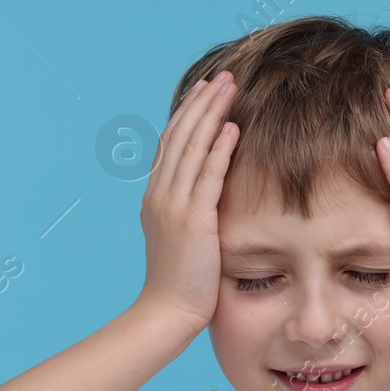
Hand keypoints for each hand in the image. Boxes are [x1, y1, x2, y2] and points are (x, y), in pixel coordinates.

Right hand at [135, 70, 239, 334]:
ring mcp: (174, 206)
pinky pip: (206, 177)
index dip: (188, 114)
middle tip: (221, 77)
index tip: (205, 90)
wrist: (167, 313)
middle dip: (202, 104)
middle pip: (180, 136)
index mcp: (156, 197)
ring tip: (229, 89)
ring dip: (211, 115)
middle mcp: (160, 195)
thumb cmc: (181, 283)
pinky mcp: (192, 221)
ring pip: (191, 148)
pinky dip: (218, 150)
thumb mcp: (181, 238)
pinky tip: (232, 129)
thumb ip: (189, 211)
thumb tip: (207, 197)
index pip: (171, 143)